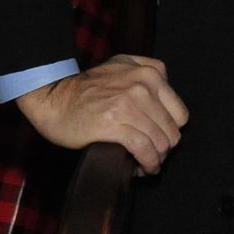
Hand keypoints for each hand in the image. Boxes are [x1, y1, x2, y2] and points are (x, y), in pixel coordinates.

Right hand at [14, 55, 188, 173]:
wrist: (53, 97)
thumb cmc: (85, 86)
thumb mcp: (121, 64)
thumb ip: (147, 68)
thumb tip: (167, 87)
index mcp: (149, 73)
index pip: (180, 114)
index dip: (171, 132)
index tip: (159, 141)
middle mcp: (142, 86)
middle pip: (172, 131)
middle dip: (163, 149)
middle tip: (150, 156)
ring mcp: (128, 104)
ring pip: (160, 142)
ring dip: (155, 160)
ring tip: (145, 165)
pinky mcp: (113, 123)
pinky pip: (143, 149)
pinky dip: (146, 163)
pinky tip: (140, 169)